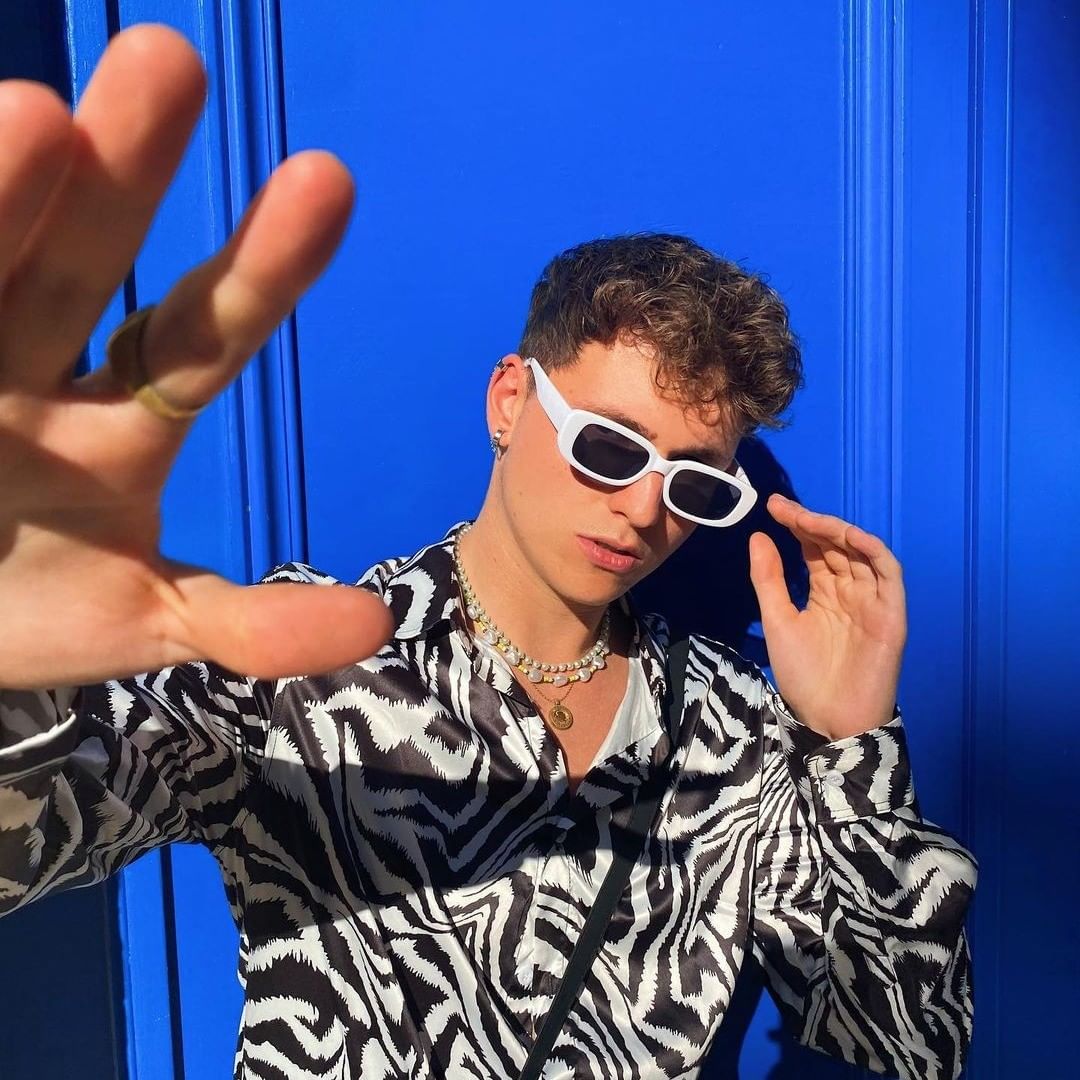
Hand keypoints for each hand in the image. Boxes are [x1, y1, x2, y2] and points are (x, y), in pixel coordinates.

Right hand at [0, 25, 391, 690]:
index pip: (200, 334)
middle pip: (81, 261)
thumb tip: (374, 627)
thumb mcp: (146, 620)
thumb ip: (253, 628)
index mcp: (122, 421)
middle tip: (170, 62)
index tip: (328, 181)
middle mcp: (33, 366)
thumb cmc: (28, 606)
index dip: (261, 269)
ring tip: (29, 116)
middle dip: (119, 174)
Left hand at [747, 494, 906, 740]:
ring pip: (860, 552)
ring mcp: (872, 600)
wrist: (828, 719)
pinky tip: (848, 536)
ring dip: (836, 531)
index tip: (772, 506)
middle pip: (836, 545)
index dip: (796, 525)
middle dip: (810, 523)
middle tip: (783, 508)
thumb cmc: (805, 675)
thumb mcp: (777, 620)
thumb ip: (769, 579)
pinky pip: (888, 573)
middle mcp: (851, 590)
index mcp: (825, 592)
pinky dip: (871, 551)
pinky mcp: (891, 613)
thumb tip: (757, 536)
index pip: (814, 548)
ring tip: (807, 519)